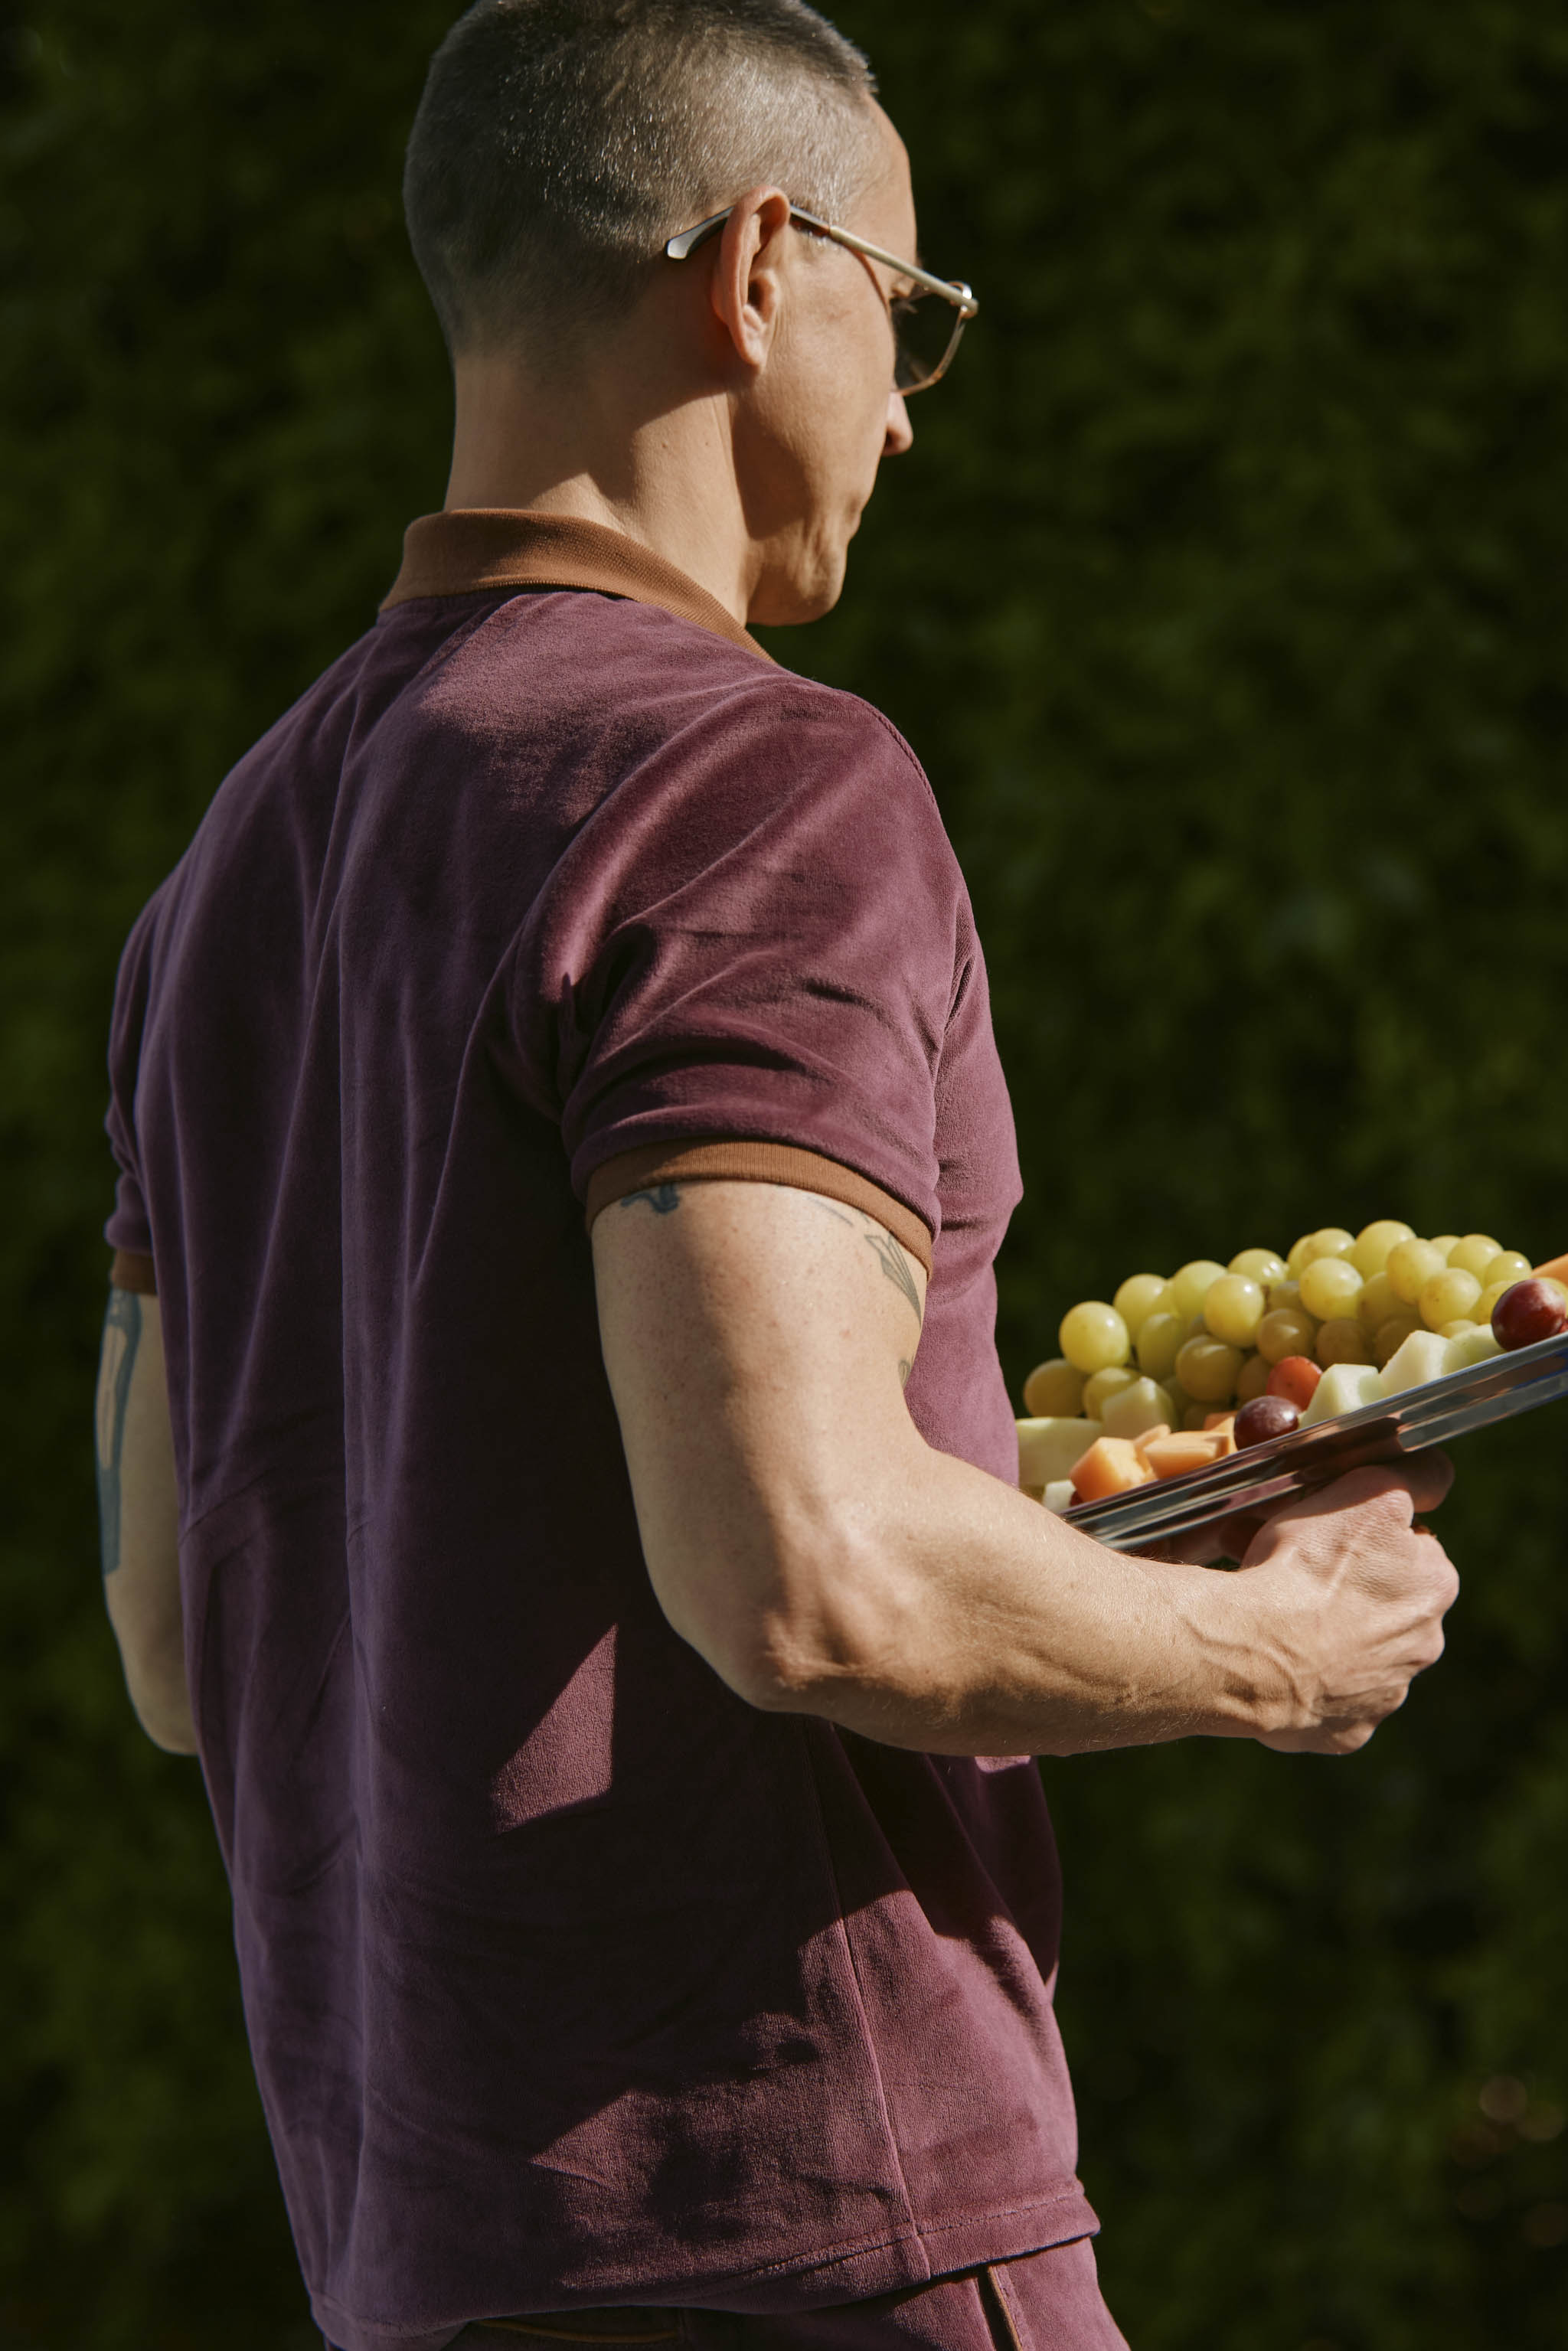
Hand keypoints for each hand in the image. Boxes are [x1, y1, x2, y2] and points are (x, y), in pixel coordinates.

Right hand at [1232, 1459, 1457, 1753]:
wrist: (1253, 1653)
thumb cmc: (1306, 1568)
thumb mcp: (1366, 1491)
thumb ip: (1413, 1476)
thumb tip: (1435, 1474)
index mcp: (1434, 1586)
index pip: (1412, 1548)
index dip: (1366, 1537)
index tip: (1327, 1533)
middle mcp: (1422, 1645)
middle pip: (1384, 1603)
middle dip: (1345, 1586)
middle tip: (1291, 1568)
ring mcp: (1385, 1695)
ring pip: (1356, 1653)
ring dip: (1323, 1633)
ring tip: (1271, 1613)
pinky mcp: (1347, 1732)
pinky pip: (1328, 1702)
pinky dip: (1305, 1682)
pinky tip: (1275, 1661)